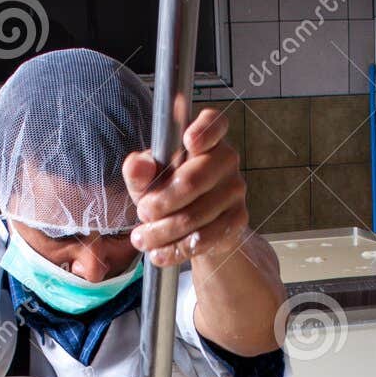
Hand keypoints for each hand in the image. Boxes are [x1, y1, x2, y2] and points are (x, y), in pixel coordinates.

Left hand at [123, 108, 248, 267]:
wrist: (196, 227)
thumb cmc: (170, 192)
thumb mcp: (148, 181)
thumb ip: (139, 172)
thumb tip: (138, 165)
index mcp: (206, 139)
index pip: (214, 123)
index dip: (204, 130)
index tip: (188, 141)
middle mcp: (226, 160)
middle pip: (194, 180)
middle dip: (161, 202)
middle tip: (142, 212)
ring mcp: (235, 190)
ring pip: (195, 215)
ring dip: (162, 232)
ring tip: (141, 239)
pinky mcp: (237, 220)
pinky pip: (204, 238)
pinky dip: (176, 249)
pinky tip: (159, 253)